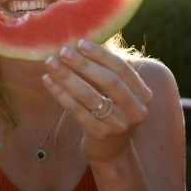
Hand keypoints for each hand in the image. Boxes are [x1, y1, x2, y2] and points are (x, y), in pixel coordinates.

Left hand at [43, 40, 152, 165]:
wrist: (110, 149)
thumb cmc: (109, 108)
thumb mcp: (115, 90)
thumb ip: (105, 68)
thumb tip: (81, 41)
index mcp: (143, 93)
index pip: (122, 68)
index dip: (101, 55)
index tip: (80, 43)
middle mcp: (136, 110)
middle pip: (108, 82)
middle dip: (83, 64)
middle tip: (63, 51)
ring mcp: (119, 125)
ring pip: (90, 96)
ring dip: (68, 77)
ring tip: (50, 63)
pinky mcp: (100, 135)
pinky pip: (77, 111)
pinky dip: (61, 94)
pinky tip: (47, 80)